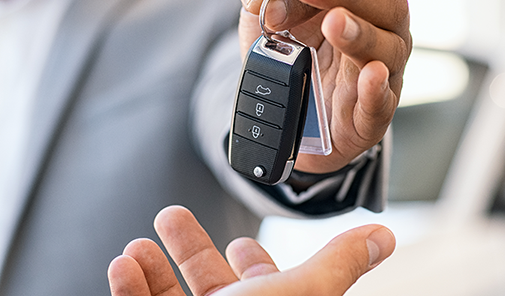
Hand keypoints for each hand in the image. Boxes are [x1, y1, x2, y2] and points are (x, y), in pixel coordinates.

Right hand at [108, 206, 395, 295]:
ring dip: (151, 270)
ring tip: (137, 247)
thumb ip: (338, 264)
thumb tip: (382, 236)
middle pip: (212, 289)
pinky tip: (123, 267)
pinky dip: (127, 290)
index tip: (239, 242)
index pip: (265, 288)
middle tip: (169, 216)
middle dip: (190, 250)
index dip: (252, 262)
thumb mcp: (301, 294)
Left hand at [237, 0, 411, 173]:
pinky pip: (382, 103)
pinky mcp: (372, 117)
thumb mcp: (270, 22)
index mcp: (359, 7)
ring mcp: (381, 76)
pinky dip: (376, 90)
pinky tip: (371, 74)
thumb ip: (269, 2)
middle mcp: (379, 34)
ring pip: (387, 52)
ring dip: (361, 36)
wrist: (287, 118)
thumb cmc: (291, 60)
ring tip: (335, 24)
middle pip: (385, 10)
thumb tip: (262, 1)